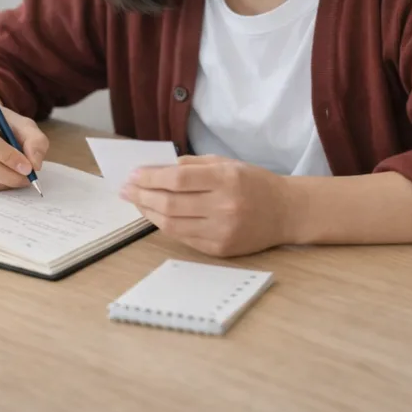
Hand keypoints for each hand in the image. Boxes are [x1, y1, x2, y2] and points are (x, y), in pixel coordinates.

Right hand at [0, 89, 48, 192]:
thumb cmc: (0, 124)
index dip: (9, 157)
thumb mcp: (22, 124)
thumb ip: (35, 141)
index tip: (28, 167)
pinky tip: (2, 177)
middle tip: (27, 178)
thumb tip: (34, 165)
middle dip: (8, 175)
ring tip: (17, 178)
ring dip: (2, 184)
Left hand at [119, 155, 291, 257]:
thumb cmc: (252, 182)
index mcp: (226, 179)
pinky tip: (155, 215)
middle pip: (170, 203)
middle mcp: (224, 207)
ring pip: (171, 224)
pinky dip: (164, 226)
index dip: (149, 177)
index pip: (177, 179)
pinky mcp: (220, 250)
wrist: (286, 212)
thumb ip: (190, 165)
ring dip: (148, 212)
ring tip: (136, 201)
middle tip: (125, 189)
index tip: (132, 174)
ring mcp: (222, 231)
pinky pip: (183, 238)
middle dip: (141, 195)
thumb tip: (153, 169)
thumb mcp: (226, 163)